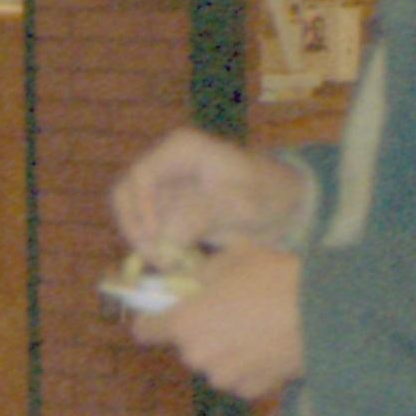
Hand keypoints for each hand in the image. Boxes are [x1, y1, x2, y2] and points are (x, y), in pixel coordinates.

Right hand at [111, 128, 311, 262]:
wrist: (287, 208)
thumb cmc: (268, 193)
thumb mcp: (240, 203)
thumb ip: (203, 214)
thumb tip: (166, 236)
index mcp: (181, 150)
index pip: (140, 177)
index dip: (141, 209)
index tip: (156, 239)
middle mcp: (167, 166)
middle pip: (127, 197)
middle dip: (137, 230)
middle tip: (157, 258)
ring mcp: (167, 190)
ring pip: (136, 219)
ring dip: (147, 244)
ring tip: (172, 265)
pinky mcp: (172, 213)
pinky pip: (151, 232)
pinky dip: (158, 250)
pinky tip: (178, 264)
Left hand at [133, 242, 306, 399]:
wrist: (322, 314)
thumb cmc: (272, 278)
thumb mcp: (231, 257)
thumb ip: (201, 272)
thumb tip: (191, 279)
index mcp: (183, 323)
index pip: (144, 330)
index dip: (153, 318)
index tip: (170, 310)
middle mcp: (197, 356)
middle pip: (186, 344)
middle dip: (201, 330)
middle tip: (230, 310)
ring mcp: (224, 377)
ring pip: (214, 362)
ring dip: (225, 349)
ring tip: (256, 326)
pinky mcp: (251, 391)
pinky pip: (239, 376)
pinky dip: (248, 365)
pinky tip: (270, 345)